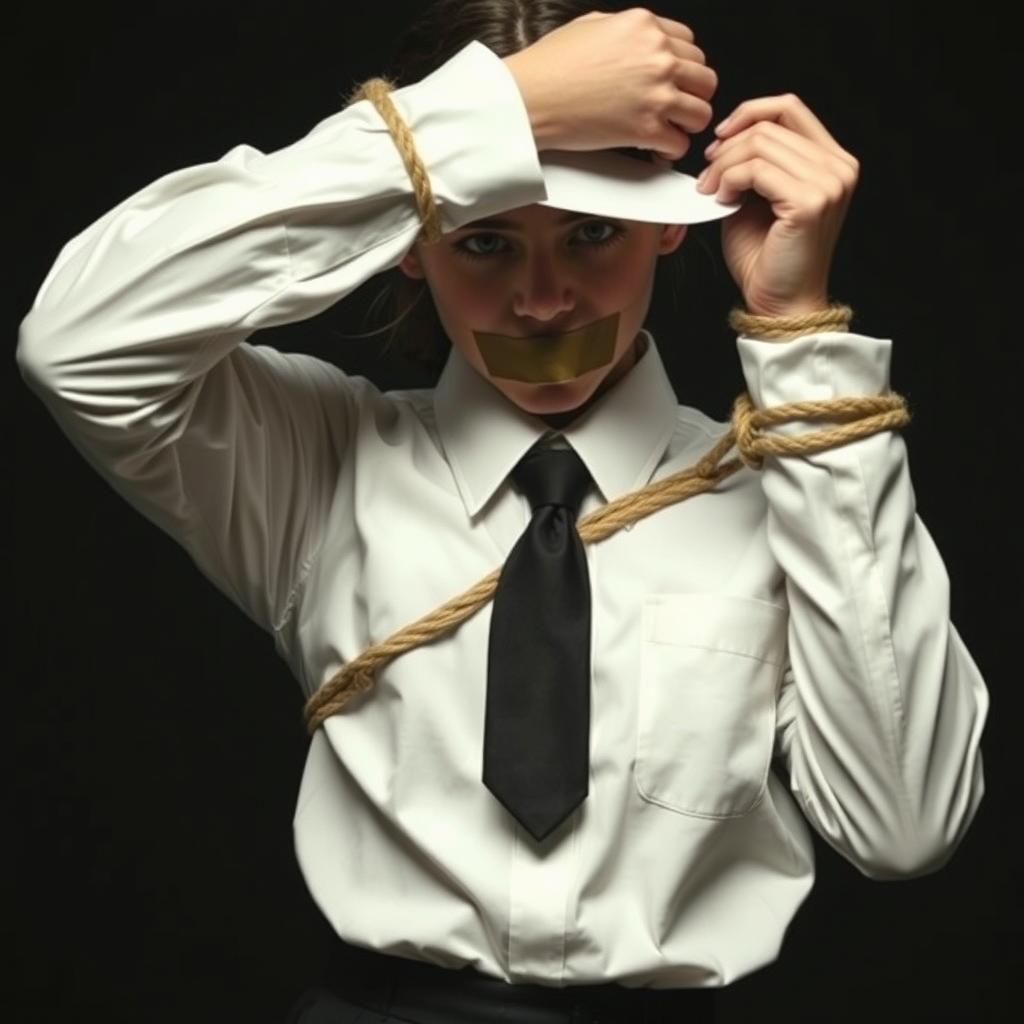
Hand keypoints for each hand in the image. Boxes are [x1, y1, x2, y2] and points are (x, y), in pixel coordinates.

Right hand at [502, 7, 717, 159]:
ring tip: (669, 129)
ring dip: (687, 124)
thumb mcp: (592, 24)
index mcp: (645, 26)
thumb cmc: (550, 65)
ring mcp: (655, 94)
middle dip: (691, 94)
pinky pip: (680, 144)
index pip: (691, 45)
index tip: (675, 80)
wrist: (531, 97)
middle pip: (704, 78)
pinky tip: (658, 149)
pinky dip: (671, 150)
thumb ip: (627, 30)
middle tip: (676, 107)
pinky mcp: (646, 129)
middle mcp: (658, 57)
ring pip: (701, 112)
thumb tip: (640, 40)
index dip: (684, 66)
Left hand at [696, 94, 858, 316]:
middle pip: (771, 123)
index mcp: (831, 161)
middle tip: (706, 176)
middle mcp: (838, 167)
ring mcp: (829, 183)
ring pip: (761, 143)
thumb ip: (754, 164)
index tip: (720, 139)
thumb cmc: (766, 258)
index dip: (748, 113)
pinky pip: (757, 170)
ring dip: (724, 165)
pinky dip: (731, 180)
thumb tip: (726, 139)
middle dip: (728, 146)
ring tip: (712, 191)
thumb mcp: (758, 198)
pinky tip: (723, 200)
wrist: (779, 303)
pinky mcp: (811, 201)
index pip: (790, 107)